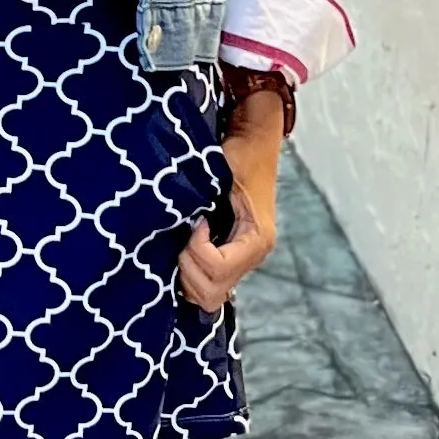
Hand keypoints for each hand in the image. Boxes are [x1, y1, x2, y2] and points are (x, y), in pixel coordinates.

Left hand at [177, 104, 280, 311]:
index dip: (196, 249)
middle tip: (184, 237)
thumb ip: (205, 202)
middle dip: (188, 268)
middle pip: (211, 293)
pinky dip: (190, 272)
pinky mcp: (229, 257)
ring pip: (207, 296)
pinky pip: (206, 283)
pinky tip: (185, 248)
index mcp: (257, 240)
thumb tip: (181, 226)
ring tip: (184, 242)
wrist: (253, 141)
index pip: (218, 268)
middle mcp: (251, 257)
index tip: (196, 222)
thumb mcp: (225, 172)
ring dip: (187, 273)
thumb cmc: (241, 154)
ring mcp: (240, 261)